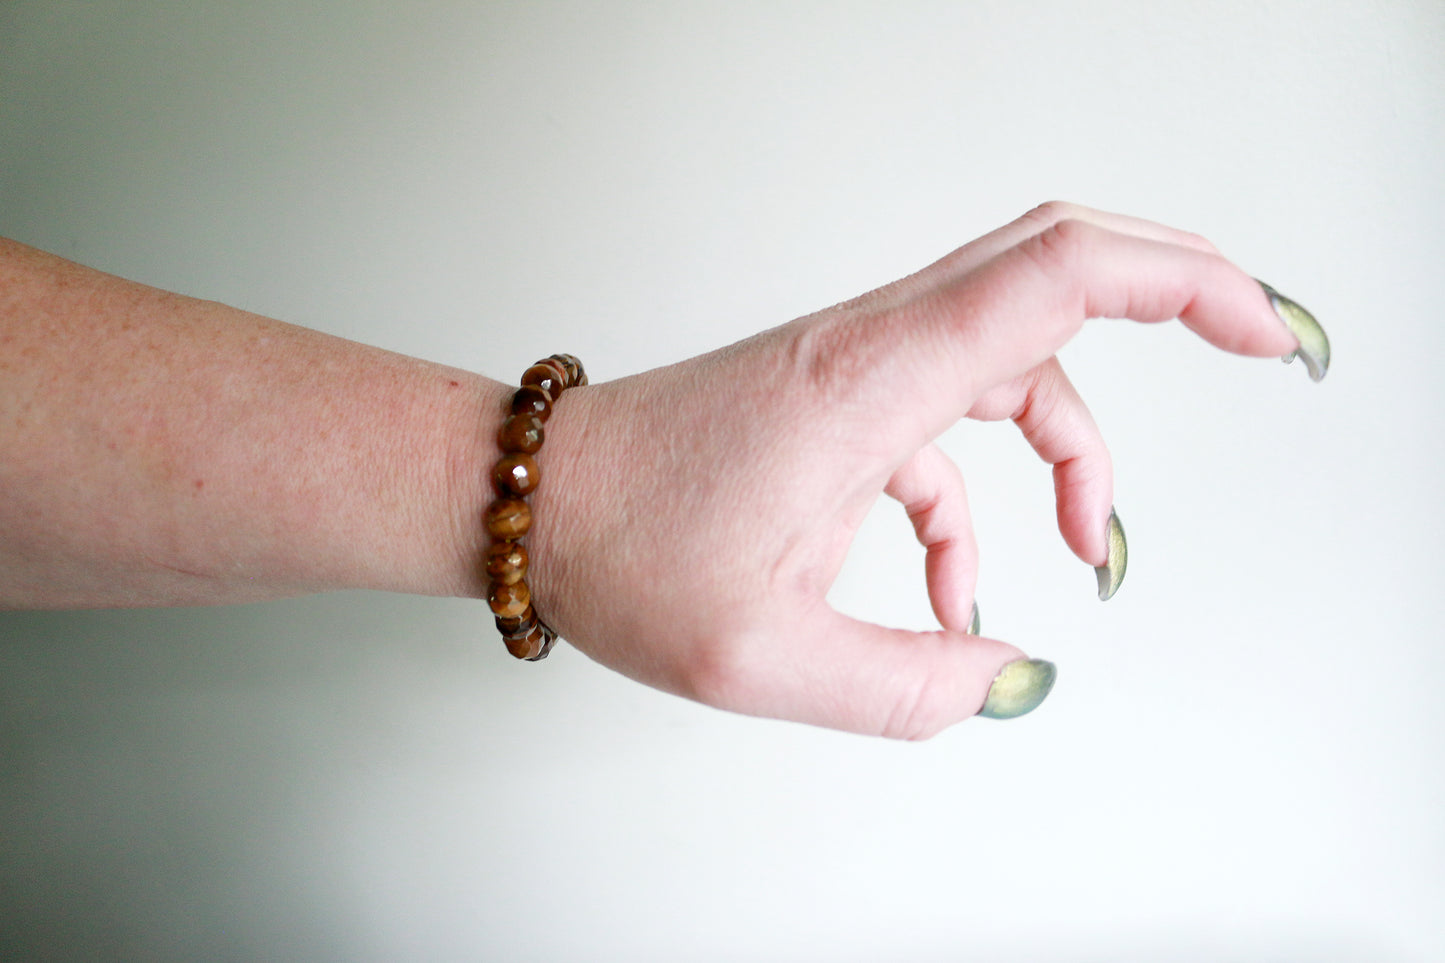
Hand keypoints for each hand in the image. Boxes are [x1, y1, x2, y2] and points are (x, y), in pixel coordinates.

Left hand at [527, 202, 1326, 737]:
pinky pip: (947, 425)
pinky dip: (980, 497)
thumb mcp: (765, 658)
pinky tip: (957, 585)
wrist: (528, 499)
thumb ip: (908, 684)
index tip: (1264, 330)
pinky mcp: (836, 400)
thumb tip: (1008, 676)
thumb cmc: (622, 548)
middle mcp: (875, 347)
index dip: (1185, 282)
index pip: (1058, 272)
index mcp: (877, 379)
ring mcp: (857, 366)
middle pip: (1056, 263)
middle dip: (1175, 296)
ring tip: (1085, 548)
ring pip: (1013, 357)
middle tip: (1260, 343)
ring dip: (1073, 444)